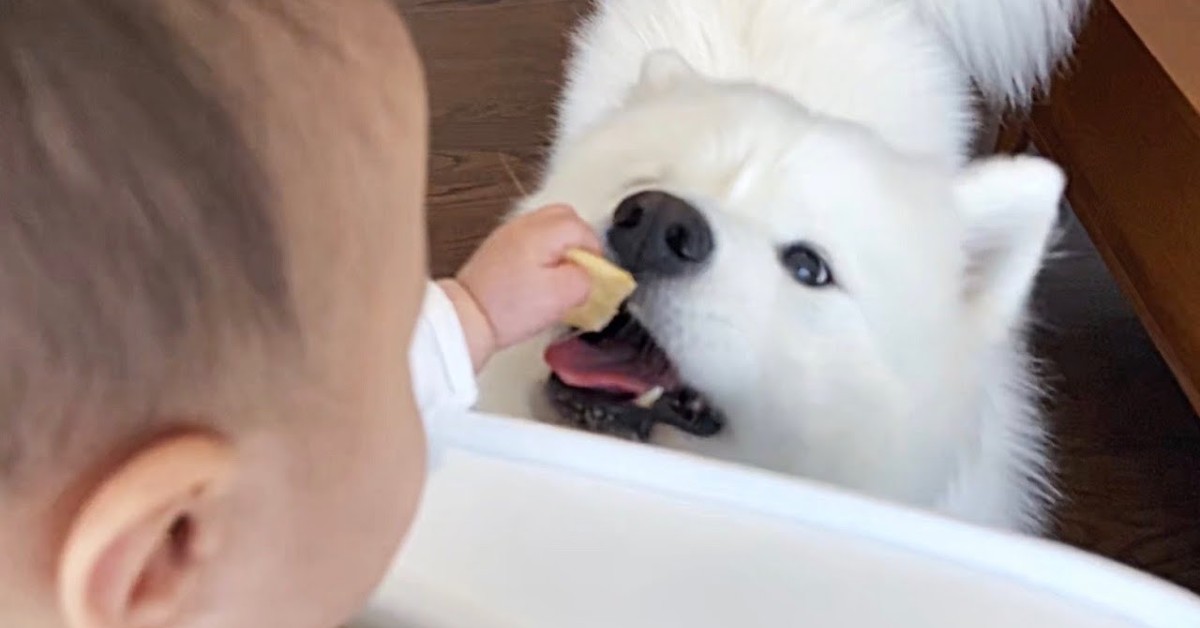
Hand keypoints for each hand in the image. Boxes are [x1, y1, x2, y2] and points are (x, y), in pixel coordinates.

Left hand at [441, 205, 600, 369]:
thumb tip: (589, 276)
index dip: (595, 250)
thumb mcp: (560, 297)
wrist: (467, 317)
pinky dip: (542, 251)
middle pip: (564, 216)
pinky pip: (530, 239)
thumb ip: (584, 281)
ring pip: (546, 226)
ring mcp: (507, 235)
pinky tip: (540, 276)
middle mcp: (522, 226)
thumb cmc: (507, 308)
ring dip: (561, 245)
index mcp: (540, 233)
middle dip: (580, 240)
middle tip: (583, 267)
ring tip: (562, 273)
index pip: (581, 227)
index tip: (595, 273)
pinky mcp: (498, 249)